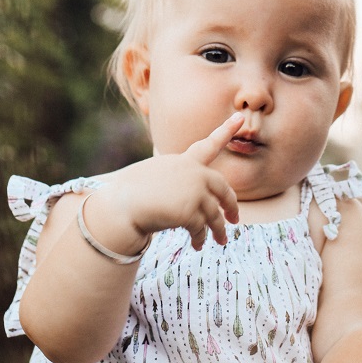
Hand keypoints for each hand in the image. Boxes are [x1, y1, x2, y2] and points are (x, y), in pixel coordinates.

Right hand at [91, 113, 242, 250]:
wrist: (121, 205)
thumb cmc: (132, 192)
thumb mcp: (158, 176)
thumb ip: (181, 181)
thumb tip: (196, 199)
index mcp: (184, 162)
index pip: (209, 144)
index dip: (226, 130)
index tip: (240, 117)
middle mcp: (193, 173)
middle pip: (223, 188)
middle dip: (231, 205)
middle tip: (235, 219)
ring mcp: (194, 191)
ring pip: (214, 214)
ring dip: (219, 230)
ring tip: (221, 240)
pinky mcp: (190, 211)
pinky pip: (201, 228)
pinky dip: (200, 238)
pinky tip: (197, 245)